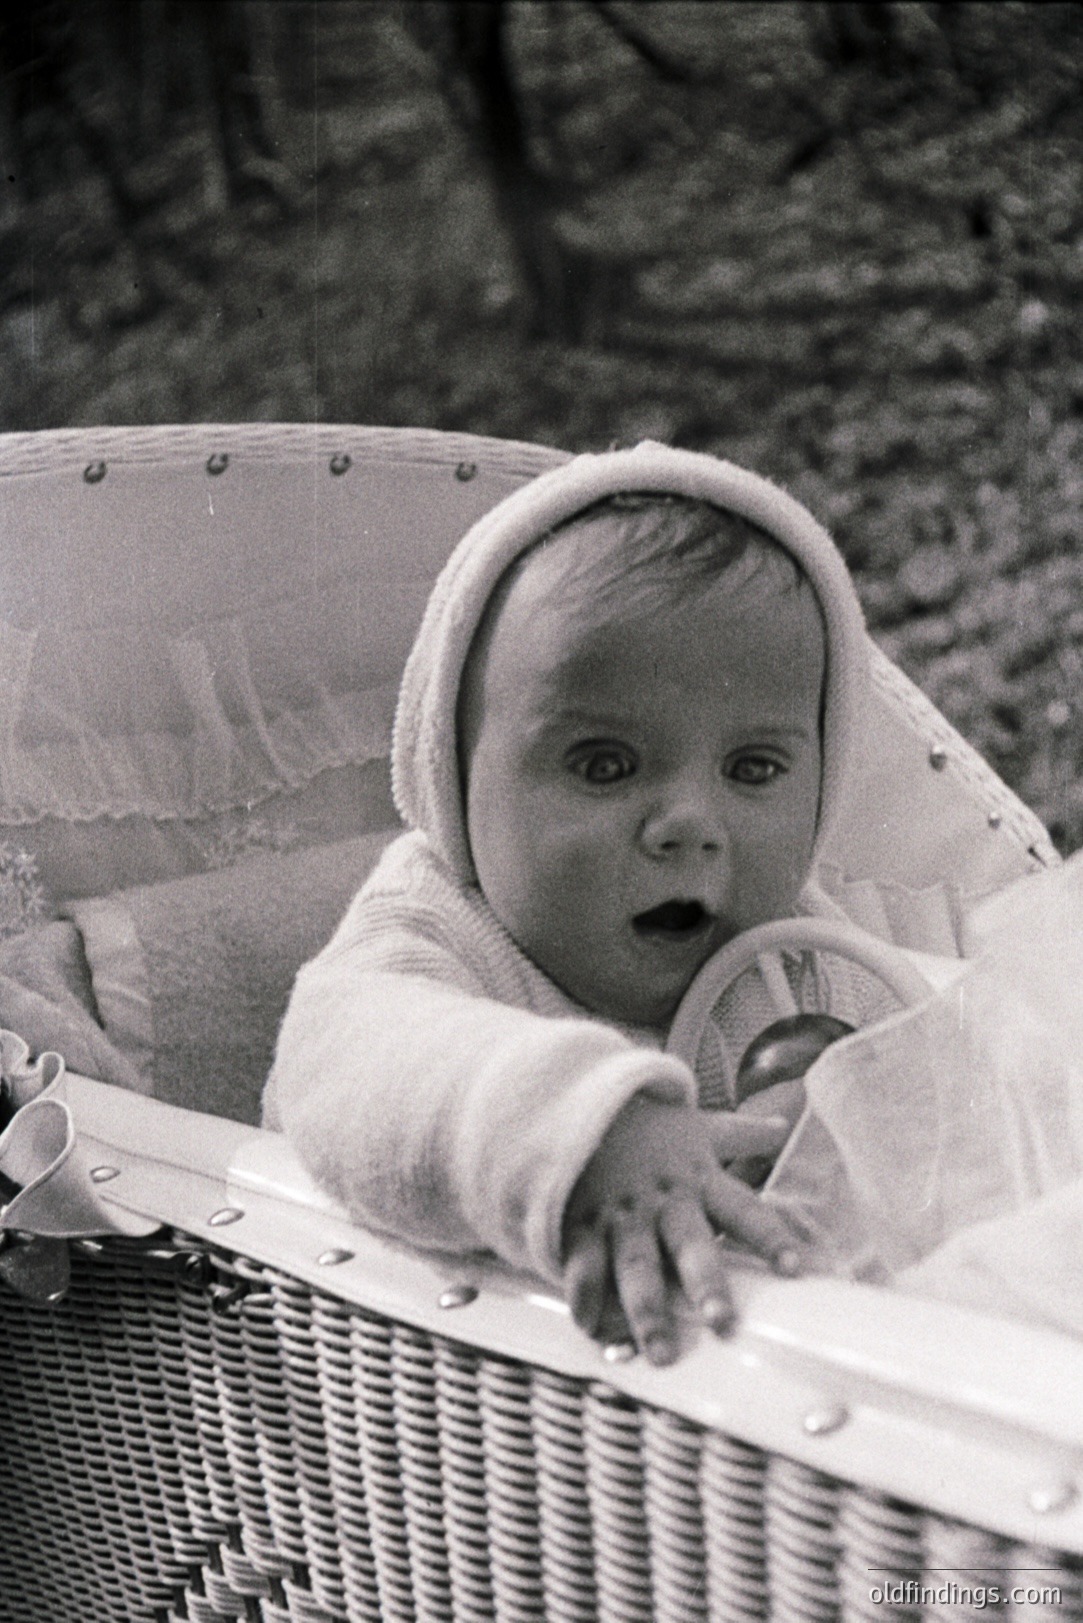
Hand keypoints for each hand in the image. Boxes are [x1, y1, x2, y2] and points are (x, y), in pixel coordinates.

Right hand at [561, 1095, 808, 1366]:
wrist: (575, 1103)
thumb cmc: (643, 1125)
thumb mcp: (694, 1125)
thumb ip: (740, 1133)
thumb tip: (782, 1126)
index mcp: (697, 1180)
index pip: (742, 1210)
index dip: (768, 1237)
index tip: (794, 1268)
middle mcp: (663, 1202)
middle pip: (690, 1246)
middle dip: (706, 1285)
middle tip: (723, 1324)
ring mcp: (621, 1216)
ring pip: (637, 1267)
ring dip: (648, 1310)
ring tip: (660, 1352)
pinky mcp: (581, 1225)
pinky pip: (583, 1265)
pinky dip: (584, 1297)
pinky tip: (592, 1328)